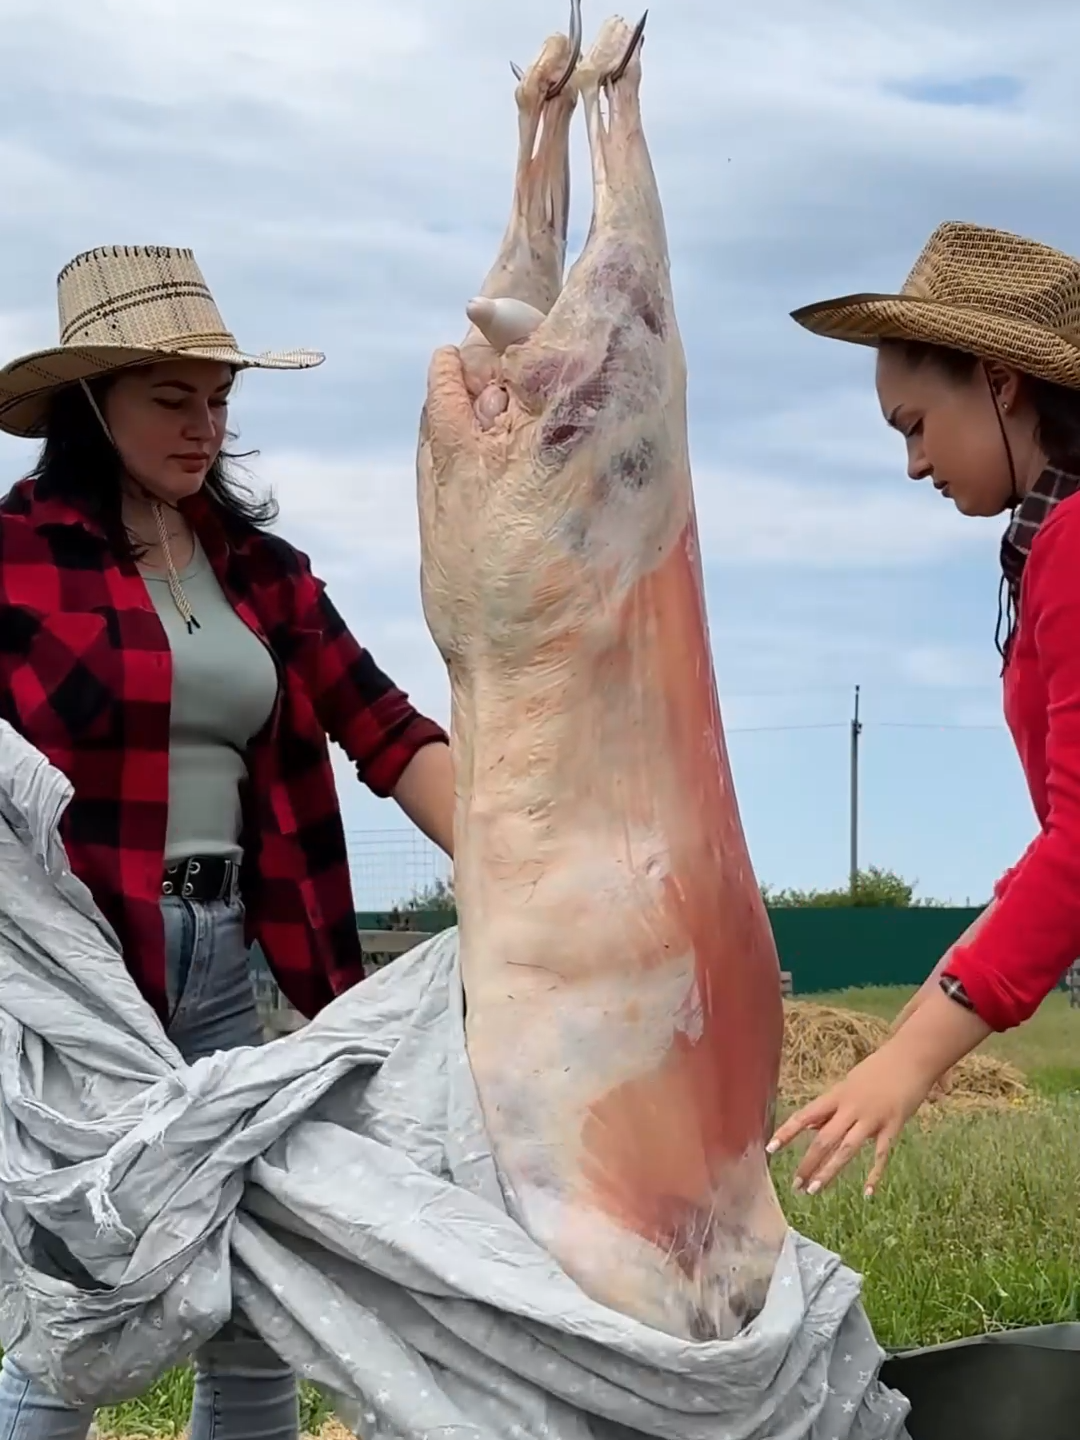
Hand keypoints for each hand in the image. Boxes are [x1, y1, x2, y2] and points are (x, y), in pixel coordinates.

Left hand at [766, 1043, 938, 1196]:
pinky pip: (882, 1154)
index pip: (805, 1115)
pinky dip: (874, 1174)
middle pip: (824, 1139)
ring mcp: (872, 1118)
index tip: (770, 1148)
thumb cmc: (878, 1069)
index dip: (787, 1132)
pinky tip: (867, 1193)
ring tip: (814, 1189)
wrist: (910, 1057)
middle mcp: (851, 1108)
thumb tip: (809, 1126)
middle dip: (808, 1162)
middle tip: (795, 1184)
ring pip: (846, 1149)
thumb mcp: (848, 1084)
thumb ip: (831, 1107)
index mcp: (837, 1095)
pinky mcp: (893, 1126)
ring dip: (829, 1171)